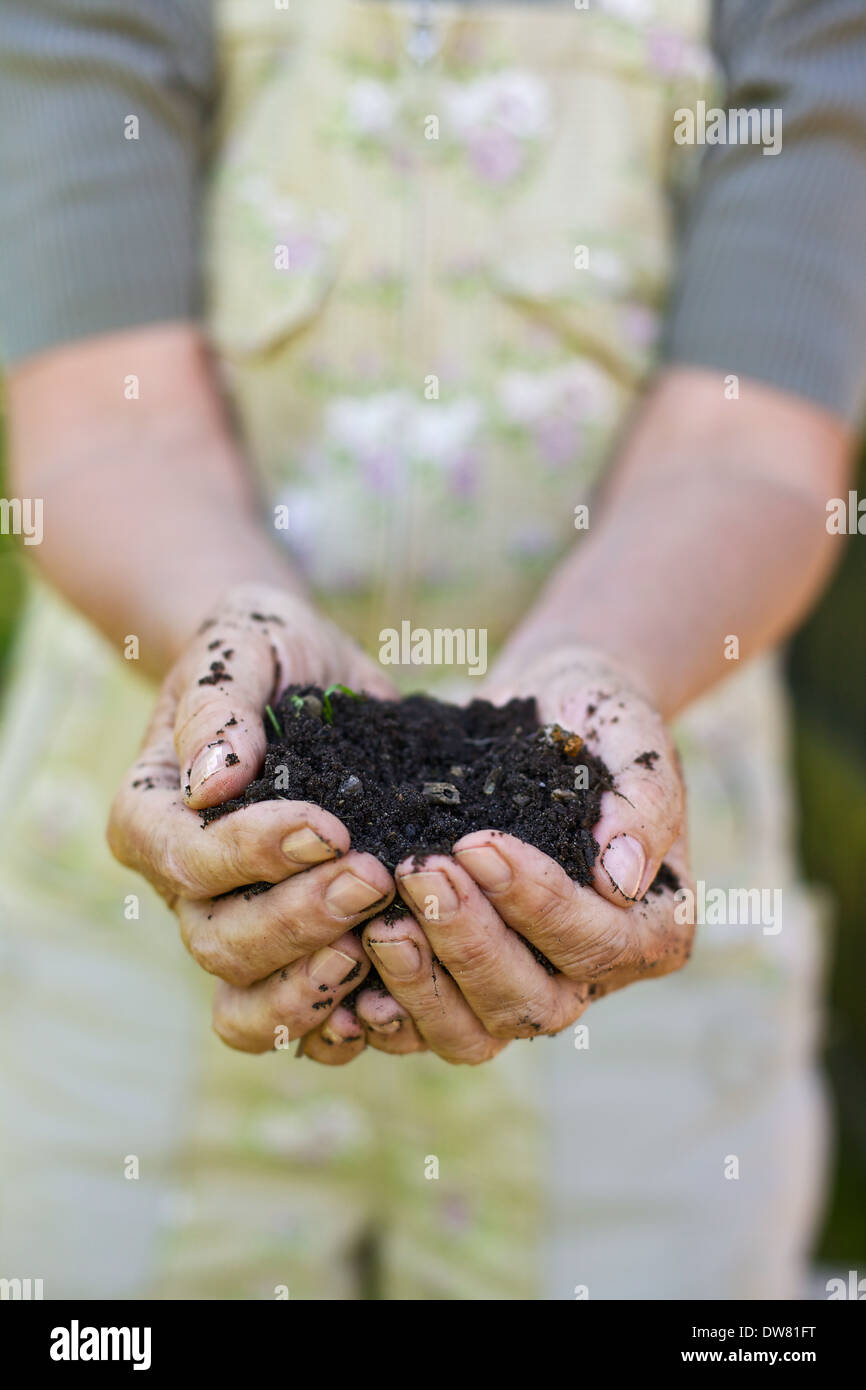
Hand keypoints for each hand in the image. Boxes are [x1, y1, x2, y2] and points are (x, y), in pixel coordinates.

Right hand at [107, 583, 395, 1053]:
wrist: (306, 670)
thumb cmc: (265, 650)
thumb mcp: (244, 647)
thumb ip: (219, 704)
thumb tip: (214, 780)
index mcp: (152, 817)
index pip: (190, 861)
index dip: (255, 854)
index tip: (329, 825)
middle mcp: (184, 886)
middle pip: (221, 941)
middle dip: (299, 917)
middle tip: (374, 877)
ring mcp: (237, 926)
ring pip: (250, 1000)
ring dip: (313, 986)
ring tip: (377, 948)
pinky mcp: (295, 949)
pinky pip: (299, 1019)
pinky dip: (337, 1023)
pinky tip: (391, 998)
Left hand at [347, 645, 692, 1063]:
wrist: (542, 714)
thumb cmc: (596, 723)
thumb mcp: (632, 738)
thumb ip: (641, 804)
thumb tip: (621, 880)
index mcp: (651, 931)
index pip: (595, 942)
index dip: (537, 903)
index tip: (478, 843)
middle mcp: (587, 979)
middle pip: (530, 1004)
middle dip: (470, 943)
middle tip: (419, 872)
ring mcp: (517, 989)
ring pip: (470, 1033)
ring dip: (420, 983)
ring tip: (378, 924)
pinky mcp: (456, 985)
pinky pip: (416, 1026)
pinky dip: (377, 1012)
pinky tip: (343, 971)